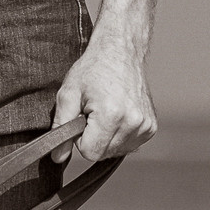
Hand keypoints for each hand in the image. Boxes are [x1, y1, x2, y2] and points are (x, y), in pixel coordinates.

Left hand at [51, 37, 156, 161]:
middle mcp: (133, 123)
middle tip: (92, 112)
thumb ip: (61, 128)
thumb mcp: (68, 94)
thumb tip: (57, 157)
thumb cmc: (92, 70)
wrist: (120, 52)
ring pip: (116, 151)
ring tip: (104, 111)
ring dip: (106, 137)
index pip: (90, 152)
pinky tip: (116, 114)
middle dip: (92, 137)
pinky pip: (129, 145)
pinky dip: (119, 134)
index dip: (79, 138)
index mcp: (112, 115)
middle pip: (103, 153)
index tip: (80, 119)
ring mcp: (146, 126)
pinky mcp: (152, 127)